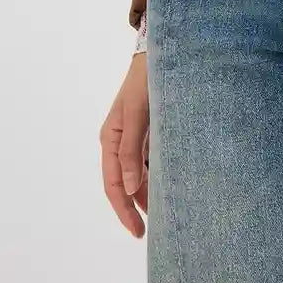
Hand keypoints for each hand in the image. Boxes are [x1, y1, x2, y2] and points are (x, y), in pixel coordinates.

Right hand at [99, 52, 149, 237]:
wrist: (162, 51)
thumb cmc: (146, 80)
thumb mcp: (136, 114)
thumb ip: (132, 151)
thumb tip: (131, 188)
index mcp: (110, 139)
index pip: (114, 185)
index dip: (124, 211)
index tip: (138, 232)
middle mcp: (120, 141)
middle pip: (127, 183)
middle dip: (137, 207)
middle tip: (155, 230)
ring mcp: (135, 136)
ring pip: (140, 173)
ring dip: (150, 192)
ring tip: (167, 212)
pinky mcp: (150, 129)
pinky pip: (151, 159)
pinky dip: (159, 174)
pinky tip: (171, 183)